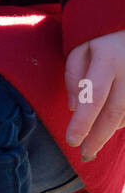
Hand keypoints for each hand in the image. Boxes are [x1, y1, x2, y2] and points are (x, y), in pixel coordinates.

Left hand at [64, 30, 124, 160]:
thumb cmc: (101, 38)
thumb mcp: (80, 47)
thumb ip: (73, 76)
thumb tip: (74, 108)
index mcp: (108, 58)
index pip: (94, 96)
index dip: (83, 122)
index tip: (72, 141)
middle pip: (114, 111)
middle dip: (98, 137)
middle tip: (84, 154)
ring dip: (110, 132)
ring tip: (93, 146)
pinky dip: (122, 123)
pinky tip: (109, 127)